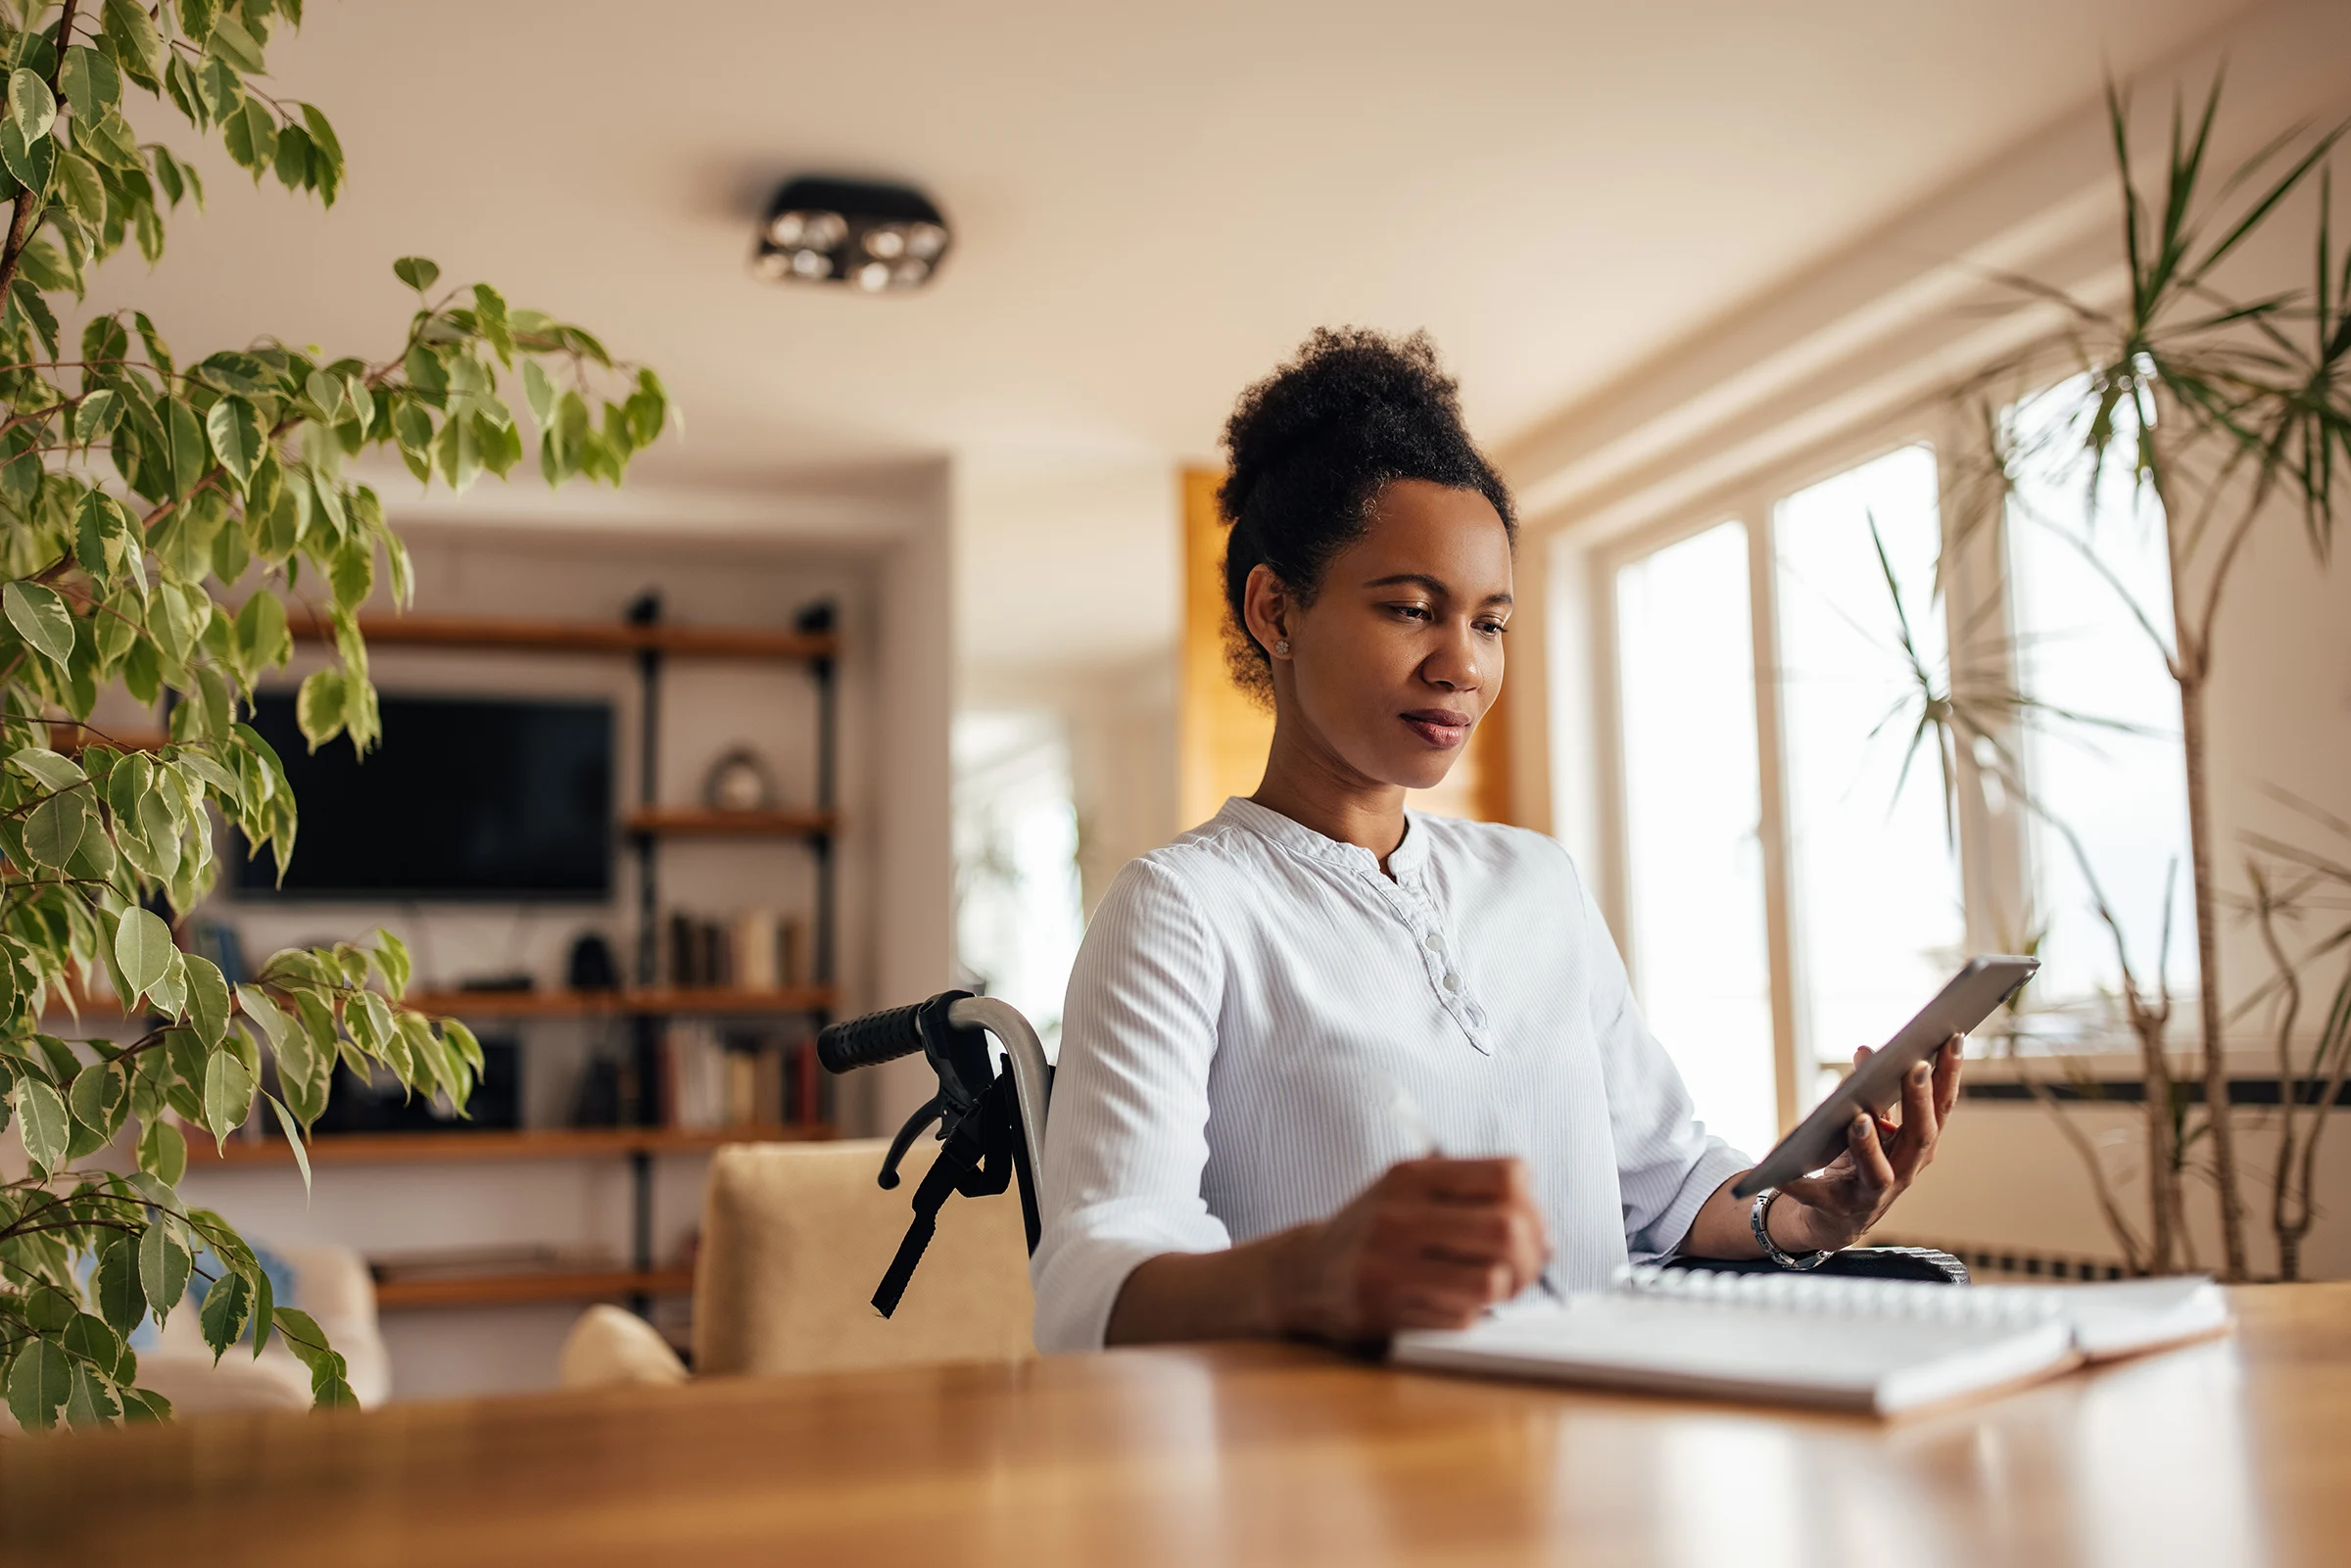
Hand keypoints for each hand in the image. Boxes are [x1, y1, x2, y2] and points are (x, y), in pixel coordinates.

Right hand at [1274, 1157, 1549, 1341]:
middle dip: (1531, 1258)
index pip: (1508, 1175)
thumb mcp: (1409, 1191)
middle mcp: (1399, 1214)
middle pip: (1508, 1231)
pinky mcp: (1384, 1306)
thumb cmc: (1373, 1231)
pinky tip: (1449, 1305)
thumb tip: (1546, 1239)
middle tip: (1522, 1271)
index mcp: (1412, 1175)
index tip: (1530, 1229)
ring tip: (1490, 1290)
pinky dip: (1469, 1316)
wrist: (1303, 1272)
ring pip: (1491, 1281)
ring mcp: (1389, 1262)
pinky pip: (1462, 1318)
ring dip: (1503, 1292)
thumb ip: (1471, 1198)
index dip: (1534, 1206)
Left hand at [1774, 1036, 1962, 1253]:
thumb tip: (1867, 1051)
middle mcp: (1904, 1172)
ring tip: (1858, 1119)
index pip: (1941, 1108)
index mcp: (1917, 1146)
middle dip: (1919, 1102)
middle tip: (1916, 1067)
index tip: (1952, 1038)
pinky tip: (1782, 1172)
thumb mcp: (1870, 1123)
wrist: (1835, 1217)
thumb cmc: (1860, 1161)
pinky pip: (1817, 1195)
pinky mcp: (1836, 1209)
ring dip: (1869, 1145)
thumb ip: (1872, 1090)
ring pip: (1878, 1172)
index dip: (1950, 1075)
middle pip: (1920, 1137)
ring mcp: (1872, 1194)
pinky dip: (1800, 1184)